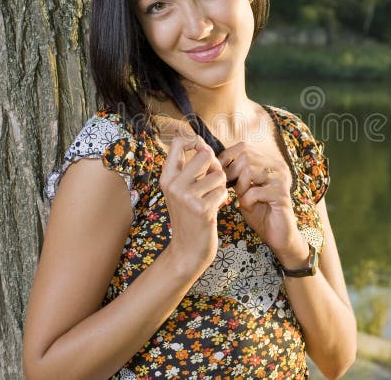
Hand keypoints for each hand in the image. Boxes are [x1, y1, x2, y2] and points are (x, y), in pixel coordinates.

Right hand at [159, 132, 229, 276]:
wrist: (187, 250)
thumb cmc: (190, 217)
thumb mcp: (181, 191)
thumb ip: (190, 169)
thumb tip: (202, 144)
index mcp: (167, 178)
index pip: (178, 142)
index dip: (195, 141)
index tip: (202, 150)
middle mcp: (174, 185)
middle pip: (204, 155)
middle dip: (216, 165)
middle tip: (214, 179)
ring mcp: (186, 197)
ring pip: (218, 174)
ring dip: (221, 186)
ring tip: (213, 198)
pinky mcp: (201, 209)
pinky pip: (223, 191)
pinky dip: (224, 199)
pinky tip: (215, 209)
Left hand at [218, 142, 308, 267]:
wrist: (277, 234)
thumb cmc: (259, 211)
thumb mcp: (243, 189)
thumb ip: (235, 174)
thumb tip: (213, 162)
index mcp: (270, 162)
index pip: (244, 146)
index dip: (226, 157)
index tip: (218, 172)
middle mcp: (278, 166)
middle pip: (245, 156)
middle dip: (232, 173)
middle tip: (230, 189)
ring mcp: (281, 179)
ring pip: (249, 170)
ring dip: (240, 187)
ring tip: (243, 198)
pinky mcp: (281, 194)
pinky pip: (254, 191)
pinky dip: (246, 201)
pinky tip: (249, 207)